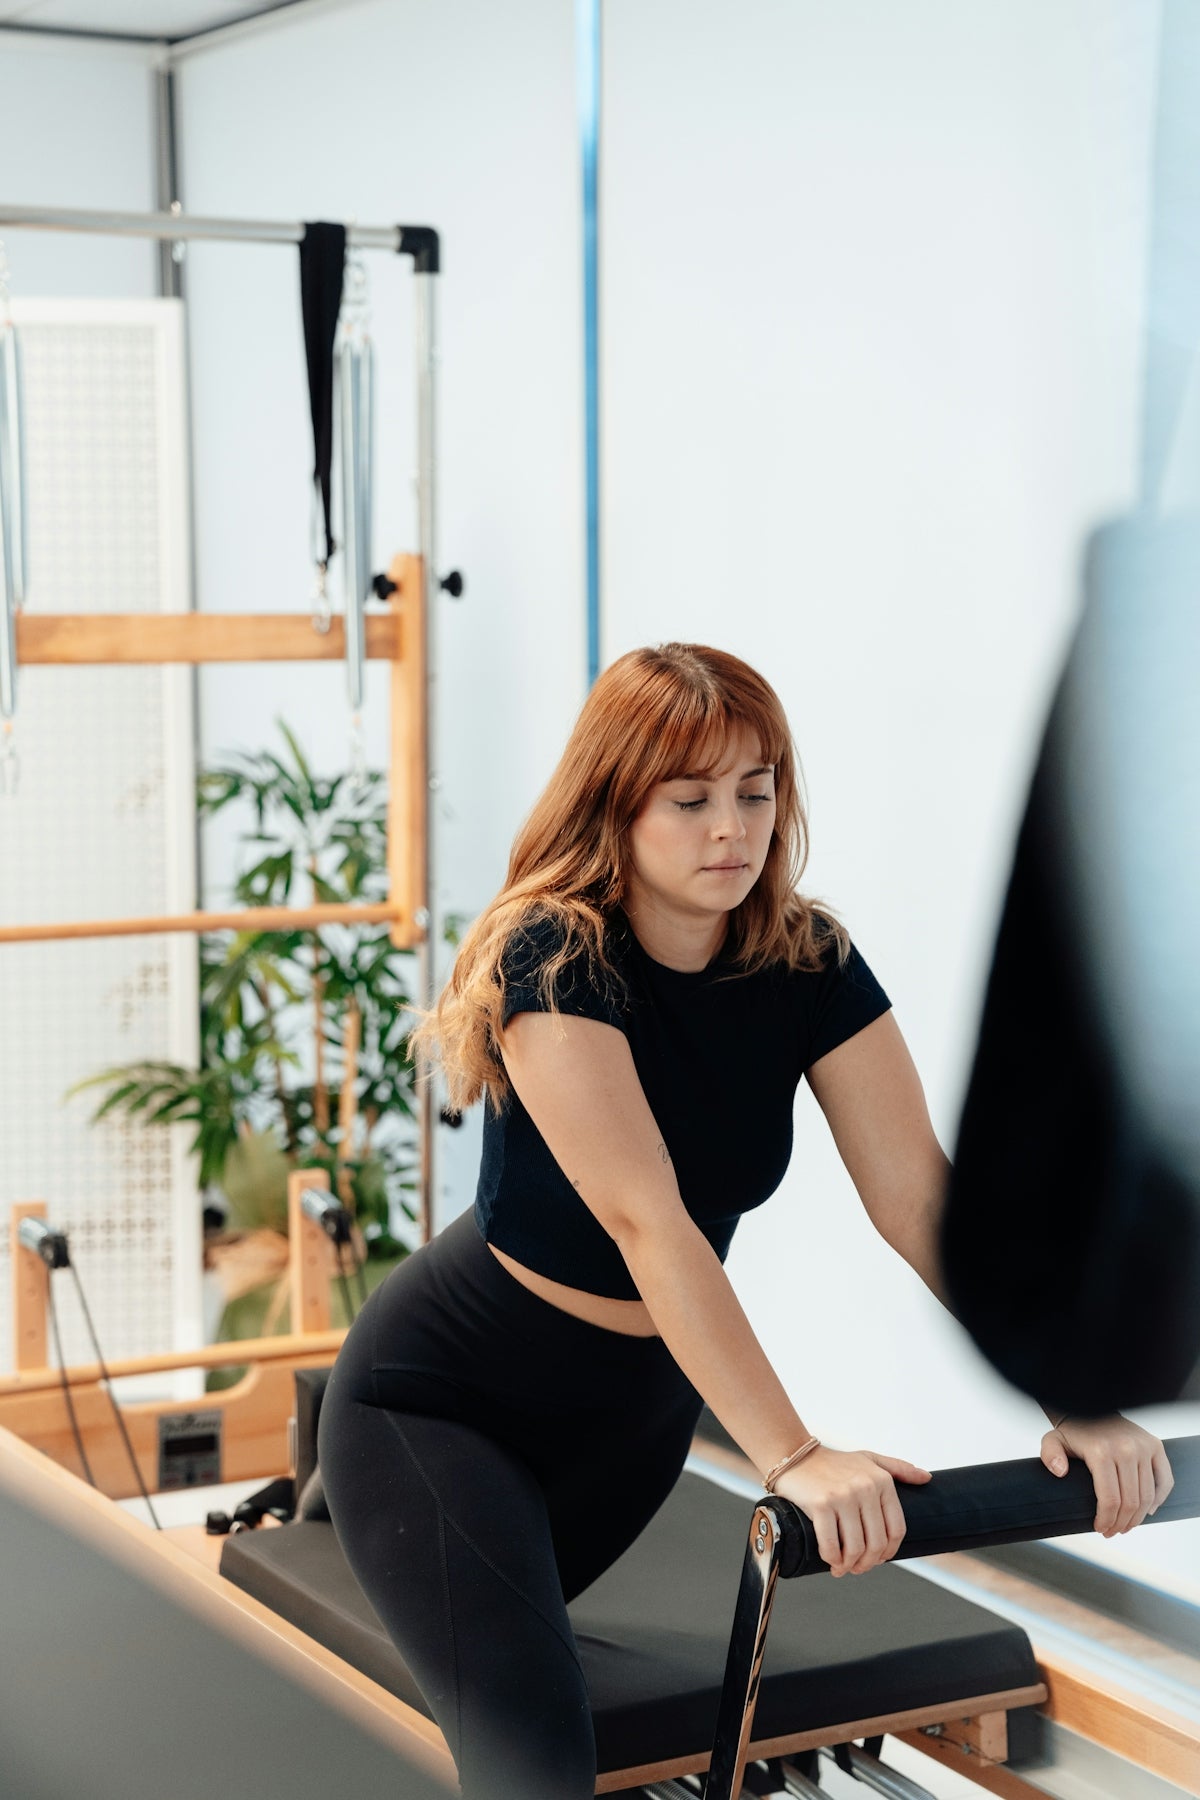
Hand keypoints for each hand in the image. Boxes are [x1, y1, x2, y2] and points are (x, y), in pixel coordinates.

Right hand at [775, 1445, 931, 1576]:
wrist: (794, 1455)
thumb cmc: (833, 1462)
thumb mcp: (869, 1459)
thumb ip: (898, 1468)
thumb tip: (927, 1479)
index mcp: (881, 1481)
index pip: (897, 1529)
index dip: (889, 1551)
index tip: (878, 1558)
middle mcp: (865, 1488)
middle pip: (876, 1543)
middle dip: (868, 1563)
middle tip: (858, 1568)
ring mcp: (843, 1496)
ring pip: (855, 1547)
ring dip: (850, 1565)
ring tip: (843, 1567)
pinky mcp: (821, 1504)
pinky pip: (831, 1544)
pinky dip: (832, 1559)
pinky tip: (831, 1562)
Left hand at [1041, 1414, 1173, 1535]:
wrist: (1092, 1406)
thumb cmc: (1073, 1430)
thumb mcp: (1053, 1440)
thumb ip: (1050, 1455)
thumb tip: (1060, 1472)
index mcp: (1101, 1451)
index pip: (1110, 1499)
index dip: (1106, 1520)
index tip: (1100, 1529)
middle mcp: (1126, 1449)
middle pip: (1130, 1501)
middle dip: (1121, 1523)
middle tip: (1112, 1531)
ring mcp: (1143, 1447)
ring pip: (1147, 1495)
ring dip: (1138, 1517)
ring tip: (1126, 1525)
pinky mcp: (1155, 1445)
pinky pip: (1165, 1479)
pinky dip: (1159, 1499)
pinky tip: (1148, 1511)